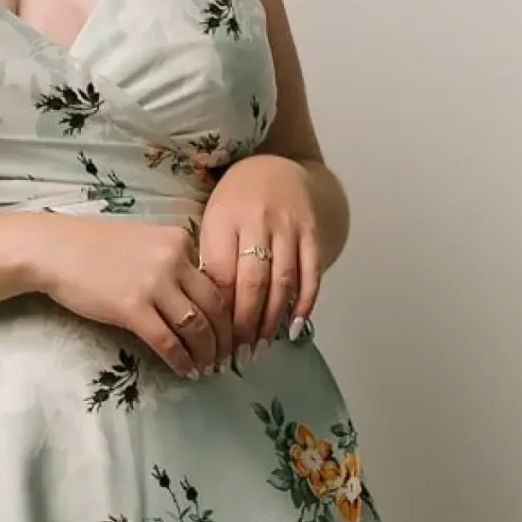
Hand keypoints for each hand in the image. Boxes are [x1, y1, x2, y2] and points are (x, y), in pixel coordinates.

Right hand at [29, 213, 235, 377]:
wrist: (54, 250)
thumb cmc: (92, 247)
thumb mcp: (144, 242)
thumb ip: (172, 262)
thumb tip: (192, 298)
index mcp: (180, 240)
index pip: (217, 282)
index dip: (228, 314)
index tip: (229, 334)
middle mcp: (174, 260)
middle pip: (215, 307)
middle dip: (224, 339)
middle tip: (225, 358)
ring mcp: (154, 284)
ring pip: (196, 327)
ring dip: (206, 353)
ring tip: (207, 369)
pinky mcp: (132, 308)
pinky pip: (167, 342)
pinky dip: (181, 361)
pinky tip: (185, 371)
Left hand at [196, 154, 323, 365]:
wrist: (275, 167)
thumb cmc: (235, 203)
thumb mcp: (212, 223)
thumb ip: (211, 261)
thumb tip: (209, 312)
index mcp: (224, 220)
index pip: (221, 275)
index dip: (219, 312)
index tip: (213, 340)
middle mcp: (258, 221)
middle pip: (253, 282)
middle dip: (245, 324)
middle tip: (238, 354)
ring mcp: (289, 226)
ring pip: (283, 281)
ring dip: (272, 320)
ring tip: (260, 347)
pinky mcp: (311, 232)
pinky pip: (311, 273)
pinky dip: (305, 303)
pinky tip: (295, 327)